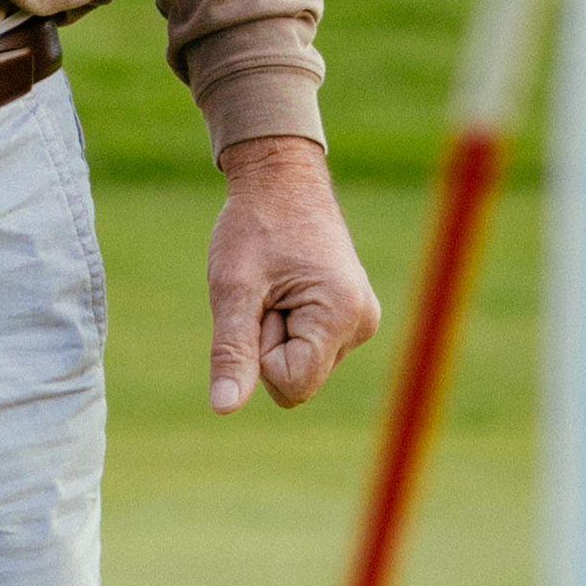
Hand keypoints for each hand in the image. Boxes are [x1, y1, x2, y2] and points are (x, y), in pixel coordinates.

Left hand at [206, 134, 380, 414]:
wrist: (280, 178)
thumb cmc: (253, 226)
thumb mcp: (233, 288)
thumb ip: (233, 351)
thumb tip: (223, 408)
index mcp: (341, 316)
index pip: (289, 385)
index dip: (259, 352)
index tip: (260, 302)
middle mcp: (362, 323)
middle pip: (297, 380)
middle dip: (269, 343)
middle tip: (266, 290)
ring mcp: (361, 320)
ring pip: (301, 366)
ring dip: (277, 333)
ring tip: (277, 284)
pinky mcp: (351, 316)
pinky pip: (308, 348)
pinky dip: (288, 325)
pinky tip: (288, 287)